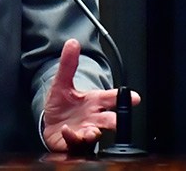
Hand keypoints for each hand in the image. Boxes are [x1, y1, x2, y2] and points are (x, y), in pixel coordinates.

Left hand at [42, 38, 140, 152]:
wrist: (50, 123)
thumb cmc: (62, 105)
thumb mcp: (62, 82)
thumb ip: (68, 64)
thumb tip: (72, 42)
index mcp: (94, 102)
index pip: (112, 98)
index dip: (124, 98)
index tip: (135, 98)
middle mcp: (92, 118)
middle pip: (109, 120)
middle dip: (115, 121)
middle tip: (116, 121)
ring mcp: (84, 131)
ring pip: (94, 134)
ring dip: (94, 133)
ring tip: (92, 131)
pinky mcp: (73, 142)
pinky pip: (75, 142)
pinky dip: (72, 137)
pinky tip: (67, 130)